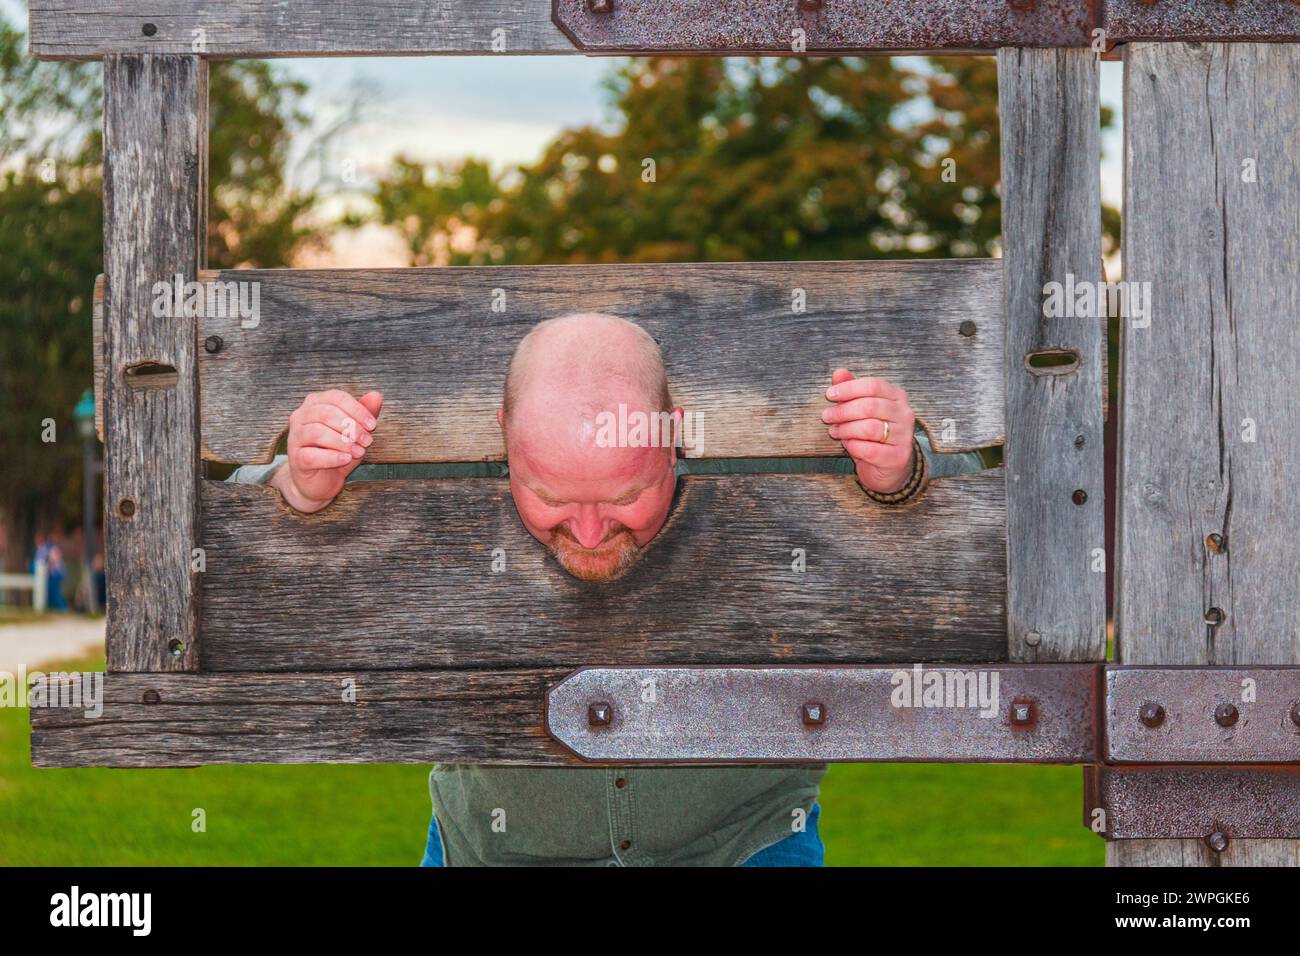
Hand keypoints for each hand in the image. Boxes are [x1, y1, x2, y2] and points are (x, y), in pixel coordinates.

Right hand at [272, 389, 383, 512]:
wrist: (321, 480)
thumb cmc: (338, 450)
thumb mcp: (355, 430)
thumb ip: (364, 413)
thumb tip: (376, 395)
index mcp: (315, 403)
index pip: (336, 397)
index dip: (357, 410)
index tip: (372, 425)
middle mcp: (301, 416)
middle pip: (326, 413)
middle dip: (351, 427)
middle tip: (367, 441)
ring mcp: (295, 437)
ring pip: (317, 432)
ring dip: (343, 442)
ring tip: (359, 451)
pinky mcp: (295, 459)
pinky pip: (312, 455)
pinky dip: (332, 457)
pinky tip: (346, 459)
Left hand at [822, 369, 915, 493]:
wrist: (889, 467)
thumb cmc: (872, 434)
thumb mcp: (861, 409)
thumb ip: (851, 390)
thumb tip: (839, 372)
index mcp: (897, 396)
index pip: (873, 385)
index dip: (848, 388)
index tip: (830, 395)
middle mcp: (905, 414)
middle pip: (869, 406)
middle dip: (842, 411)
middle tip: (826, 416)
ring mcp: (904, 436)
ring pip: (869, 428)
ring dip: (845, 429)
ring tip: (835, 431)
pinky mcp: (898, 457)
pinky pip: (869, 449)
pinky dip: (853, 446)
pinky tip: (847, 444)